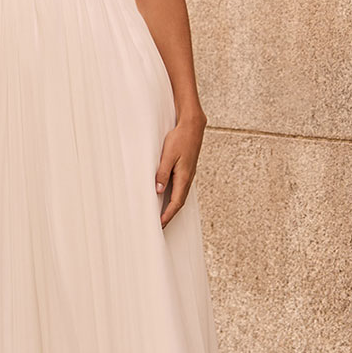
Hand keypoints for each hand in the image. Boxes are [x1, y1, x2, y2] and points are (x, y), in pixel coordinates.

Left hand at [155, 113, 204, 228]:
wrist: (192, 126)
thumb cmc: (180, 138)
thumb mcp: (168, 155)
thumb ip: (163, 173)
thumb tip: (159, 190)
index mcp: (184, 177)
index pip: (176, 202)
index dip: (168, 215)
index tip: (160, 224)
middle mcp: (188, 178)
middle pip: (179, 202)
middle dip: (170, 215)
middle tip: (160, 226)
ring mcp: (188, 174)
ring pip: (180, 195)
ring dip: (172, 207)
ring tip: (162, 215)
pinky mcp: (186, 170)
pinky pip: (180, 188)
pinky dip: (174, 197)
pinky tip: (167, 197)